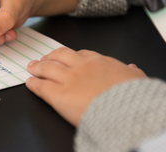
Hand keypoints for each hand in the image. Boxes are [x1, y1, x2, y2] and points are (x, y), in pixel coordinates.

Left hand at [26, 47, 146, 126]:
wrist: (126, 110)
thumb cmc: (132, 96)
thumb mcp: (136, 79)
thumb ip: (131, 72)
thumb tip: (131, 68)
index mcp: (99, 62)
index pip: (80, 54)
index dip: (69, 56)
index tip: (64, 57)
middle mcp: (81, 66)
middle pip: (59, 56)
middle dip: (49, 56)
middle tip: (42, 58)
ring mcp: (68, 79)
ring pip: (47, 68)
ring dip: (38, 66)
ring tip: (31, 67)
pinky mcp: (59, 95)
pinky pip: (41, 86)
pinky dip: (33, 83)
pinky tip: (29, 82)